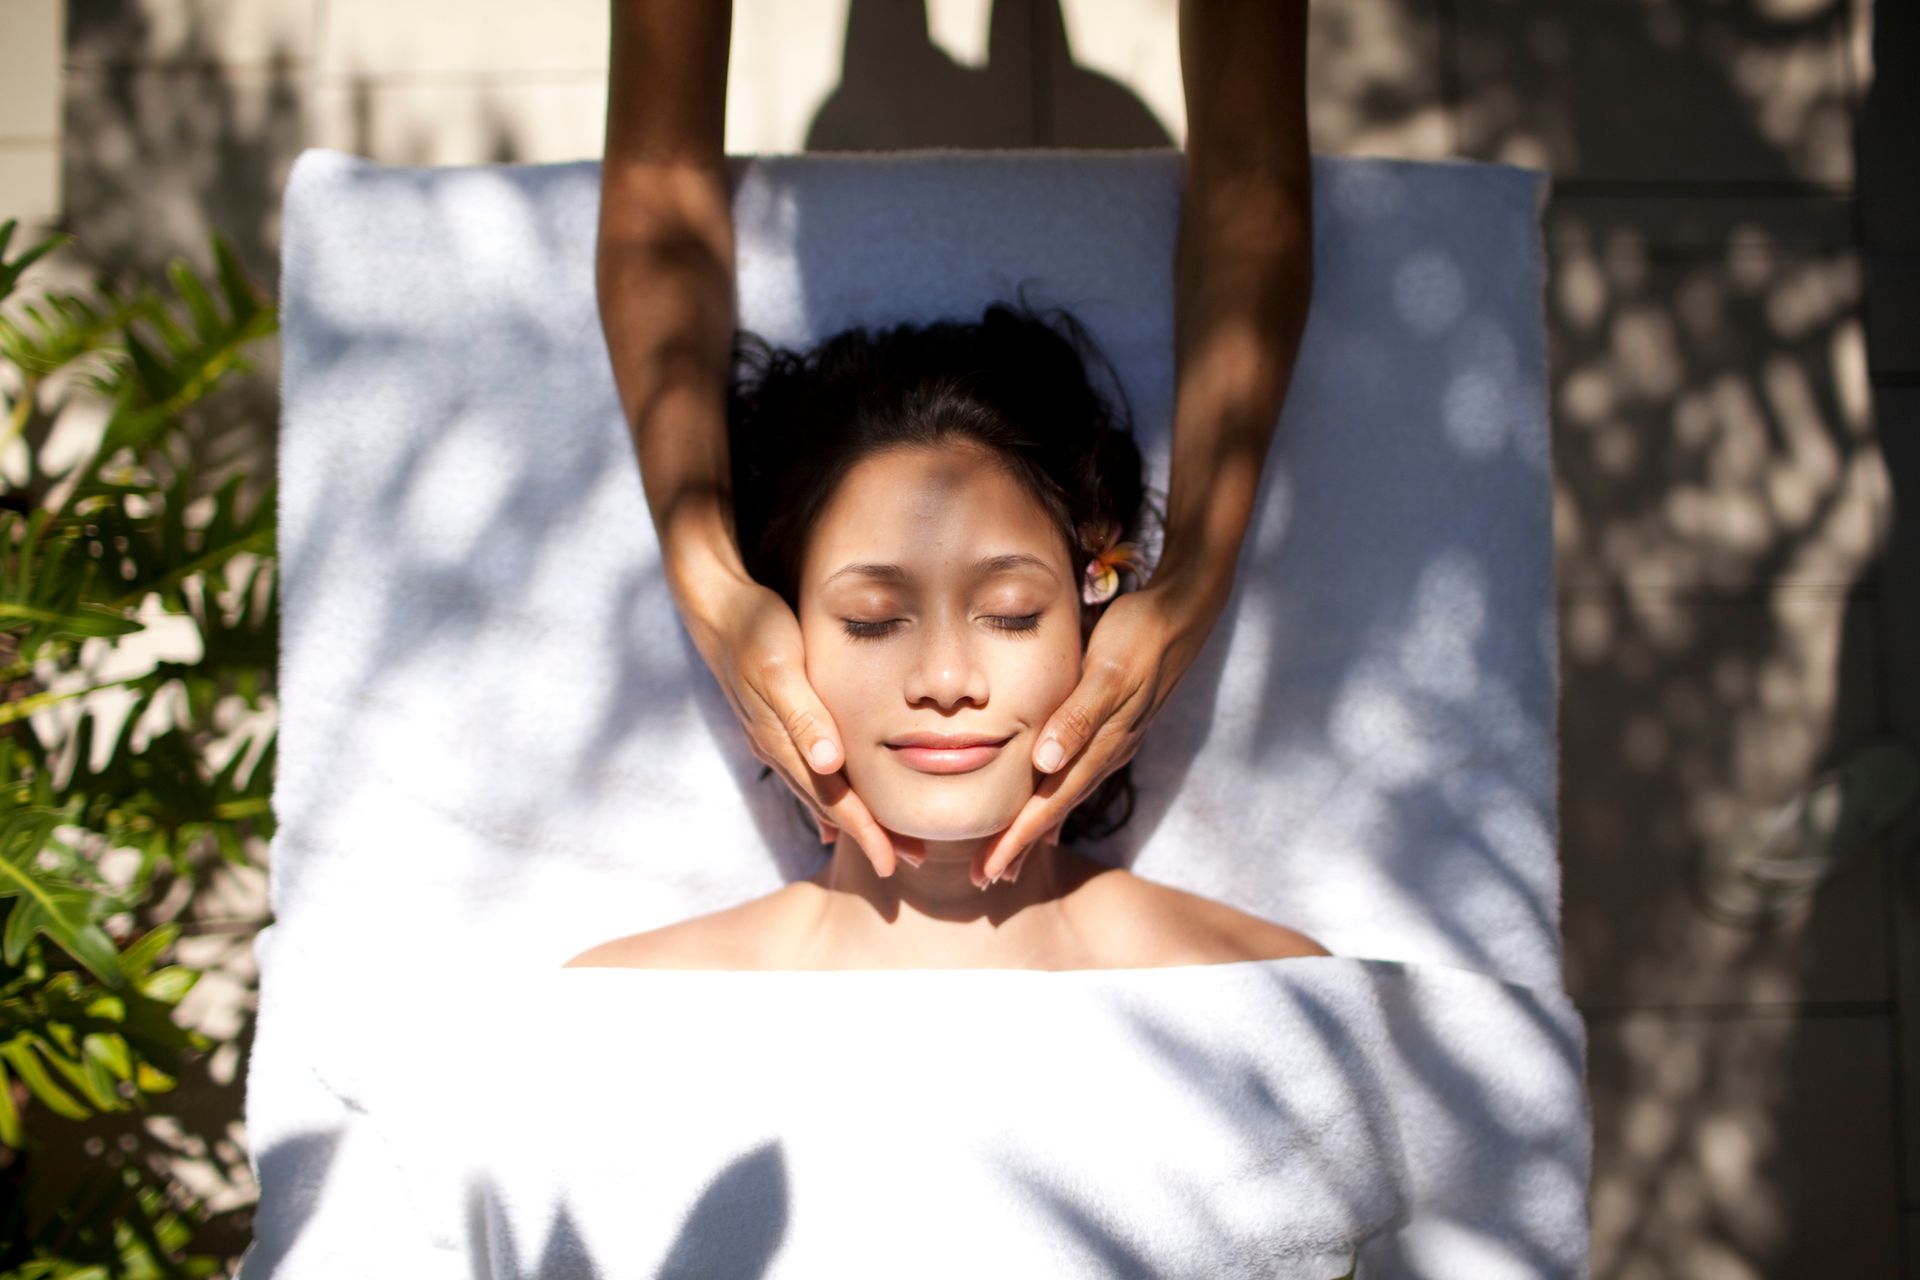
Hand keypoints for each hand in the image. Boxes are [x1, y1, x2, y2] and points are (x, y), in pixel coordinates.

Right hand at [690, 576, 899, 875]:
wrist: (715, 607)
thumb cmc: (755, 629)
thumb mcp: (780, 665)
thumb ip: (804, 714)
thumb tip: (829, 764)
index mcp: (783, 740)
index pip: (832, 799)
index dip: (865, 832)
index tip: (894, 863)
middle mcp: (777, 748)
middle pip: (829, 806)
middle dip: (869, 836)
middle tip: (913, 860)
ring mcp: (773, 739)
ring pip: (819, 792)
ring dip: (852, 820)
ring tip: (887, 843)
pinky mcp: (774, 724)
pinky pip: (807, 774)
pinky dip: (826, 798)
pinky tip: (833, 814)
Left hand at [972, 578, 1225, 886]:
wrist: (1183, 615)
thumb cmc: (1139, 636)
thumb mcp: (1108, 670)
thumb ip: (1078, 716)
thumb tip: (1046, 764)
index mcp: (1100, 746)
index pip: (1050, 804)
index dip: (1017, 840)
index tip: (988, 871)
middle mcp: (1106, 753)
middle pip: (1055, 811)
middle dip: (1020, 846)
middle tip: (984, 879)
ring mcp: (1111, 744)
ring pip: (1065, 796)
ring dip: (1035, 828)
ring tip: (1009, 855)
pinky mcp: (1112, 729)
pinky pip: (1076, 775)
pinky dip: (1056, 798)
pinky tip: (1048, 806)